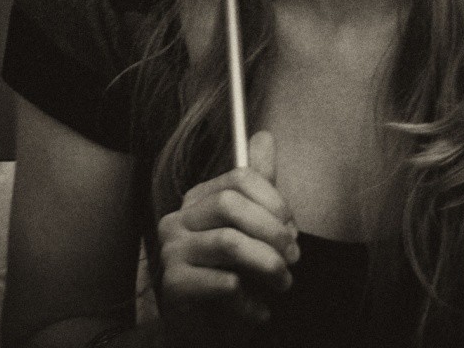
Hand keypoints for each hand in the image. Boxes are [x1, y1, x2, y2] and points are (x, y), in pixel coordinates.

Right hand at [157, 130, 300, 343]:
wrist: (208, 335)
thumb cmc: (231, 281)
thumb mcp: (252, 230)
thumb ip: (258, 185)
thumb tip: (264, 136)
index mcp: (197, 202)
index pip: (238, 178)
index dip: (274, 202)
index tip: (292, 230)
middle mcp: (178, 220)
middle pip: (230, 204)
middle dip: (272, 232)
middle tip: (292, 259)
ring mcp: (171, 252)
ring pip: (230, 242)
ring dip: (268, 266)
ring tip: (282, 285)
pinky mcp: (174, 285)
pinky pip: (224, 282)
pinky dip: (251, 300)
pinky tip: (257, 310)